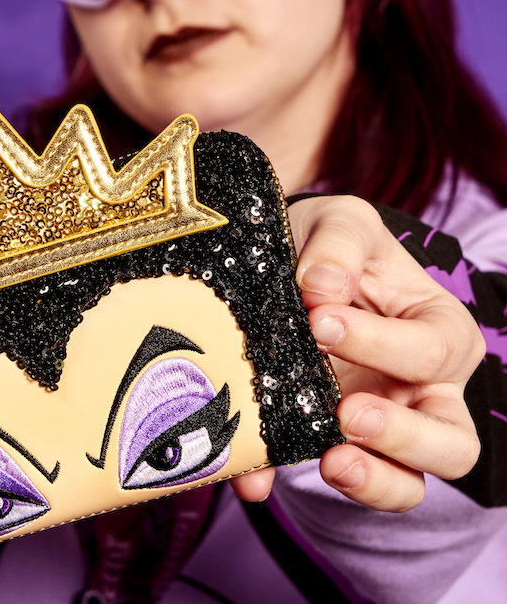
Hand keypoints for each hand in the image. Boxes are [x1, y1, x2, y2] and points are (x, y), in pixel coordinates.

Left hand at [230, 195, 483, 510]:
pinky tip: (254, 477)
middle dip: (402, 436)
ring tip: (330, 460)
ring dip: (372, 480)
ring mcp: (382, 423)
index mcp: (439, 330)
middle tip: (346, 414)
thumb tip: (323, 289)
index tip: (319, 321)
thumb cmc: (334, 244)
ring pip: (408, 483)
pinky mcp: (332, 439)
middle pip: (450, 441)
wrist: (293, 260)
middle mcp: (423, 388)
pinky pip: (327, 477)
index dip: (379, 343)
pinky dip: (287, 478)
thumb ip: (339, 245)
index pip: (430, 351)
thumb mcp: (342, 222)